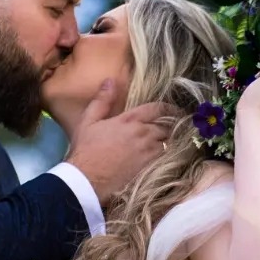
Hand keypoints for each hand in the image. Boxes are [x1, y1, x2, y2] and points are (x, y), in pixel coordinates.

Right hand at [65, 78, 176, 203]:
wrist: (87, 178)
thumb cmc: (85, 149)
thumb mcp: (89, 120)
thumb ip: (102, 100)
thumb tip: (110, 80)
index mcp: (130, 119)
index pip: (157, 109)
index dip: (168, 108)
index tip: (173, 110)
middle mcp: (143, 133)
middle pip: (166, 126)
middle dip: (171, 124)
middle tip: (174, 125)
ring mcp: (147, 151)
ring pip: (167, 141)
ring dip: (168, 139)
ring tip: (169, 139)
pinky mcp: (148, 166)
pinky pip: (164, 156)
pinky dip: (165, 153)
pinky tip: (164, 154)